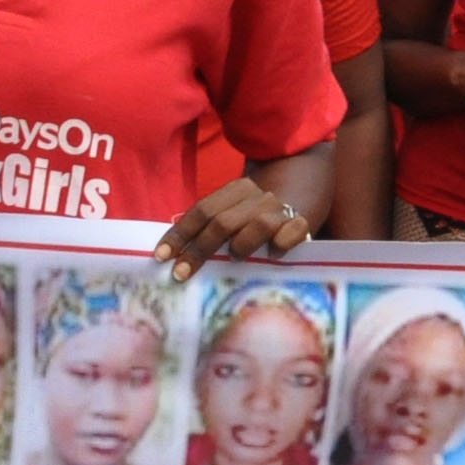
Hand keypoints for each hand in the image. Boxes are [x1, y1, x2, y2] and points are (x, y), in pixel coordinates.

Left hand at [158, 177, 311, 275]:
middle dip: (199, 249)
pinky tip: (273, 255)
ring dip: (242, 244)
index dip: (179, 234)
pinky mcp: (302, 221)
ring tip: (233, 259)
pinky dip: (282, 243)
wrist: (302, 194)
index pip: (201, 211)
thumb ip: (208, 227)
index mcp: (235, 190)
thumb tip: (171, 252)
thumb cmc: (255, 218)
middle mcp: (257, 196)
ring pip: (259, 223)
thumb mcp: (232, 214)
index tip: (162, 256)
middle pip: (223, 221)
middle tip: (182, 273)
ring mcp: (280, 208)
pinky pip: (293, 231)